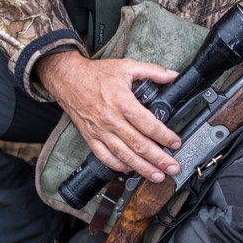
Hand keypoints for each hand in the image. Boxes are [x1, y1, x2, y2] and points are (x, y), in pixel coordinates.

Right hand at [36, 51, 180, 182]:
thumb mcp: (127, 66)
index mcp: (122, 102)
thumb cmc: (96, 74)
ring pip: (124, 155)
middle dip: (159, 159)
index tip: (176, 143)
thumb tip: (173, 75)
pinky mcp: (91, 137)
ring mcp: (100, 131)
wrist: (66, 77)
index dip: (164, 136)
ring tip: (158, 176)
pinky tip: (131, 170)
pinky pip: (105, 157)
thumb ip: (153, 71)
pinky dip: (119, 166)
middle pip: (139, 145)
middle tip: (173, 168)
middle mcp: (111, 120)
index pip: (148, 125)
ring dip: (142, 168)